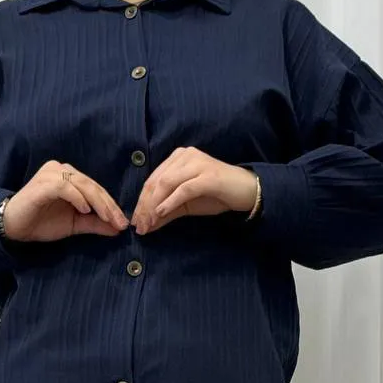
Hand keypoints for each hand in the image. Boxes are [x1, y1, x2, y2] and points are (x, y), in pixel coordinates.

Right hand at [4, 160, 129, 241]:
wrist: (15, 227)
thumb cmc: (42, 222)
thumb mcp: (74, 224)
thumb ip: (94, 223)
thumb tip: (118, 229)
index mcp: (69, 176)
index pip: (95, 188)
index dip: (110, 205)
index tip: (122, 223)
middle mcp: (60, 169)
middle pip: (91, 184)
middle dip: (108, 205)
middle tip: (120, 222)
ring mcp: (51, 174)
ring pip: (82, 183)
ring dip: (97, 202)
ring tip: (107, 217)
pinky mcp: (43, 183)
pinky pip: (65, 186)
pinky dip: (77, 197)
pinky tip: (85, 210)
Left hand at [131, 147, 257, 234]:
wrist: (246, 191)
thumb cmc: (216, 195)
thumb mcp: (185, 205)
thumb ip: (166, 211)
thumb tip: (146, 225)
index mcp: (177, 158)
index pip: (153, 179)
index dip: (141, 201)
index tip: (136, 222)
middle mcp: (185, 156)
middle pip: (156, 181)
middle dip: (145, 206)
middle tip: (140, 226)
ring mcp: (197, 163)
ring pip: (166, 183)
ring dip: (154, 206)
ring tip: (148, 223)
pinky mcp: (208, 175)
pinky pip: (184, 189)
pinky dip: (170, 202)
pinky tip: (161, 213)